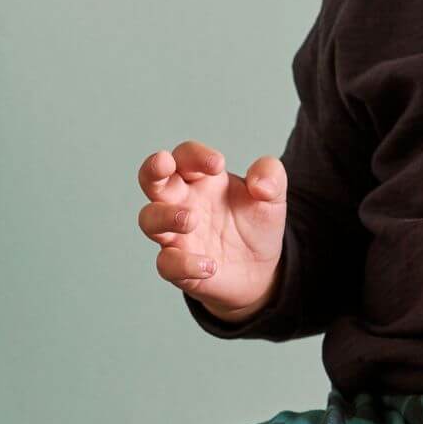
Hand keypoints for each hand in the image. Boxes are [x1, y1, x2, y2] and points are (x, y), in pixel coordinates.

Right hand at [136, 139, 285, 315]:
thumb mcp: (273, 195)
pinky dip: (183, 264)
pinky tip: (209, 265)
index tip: (218, 165)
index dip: (195, 155)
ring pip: (149, 220)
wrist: (261, 268)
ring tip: (191, 219)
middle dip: (153, 169)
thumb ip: (271, 176)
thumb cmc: (256, 224)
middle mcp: (181, 202)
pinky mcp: (178, 267)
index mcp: (200, 179)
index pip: (185, 156)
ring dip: (165, 216)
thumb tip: (260, 184)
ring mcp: (176, 234)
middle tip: (164, 163)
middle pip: (151, 179)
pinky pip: (167, 263)